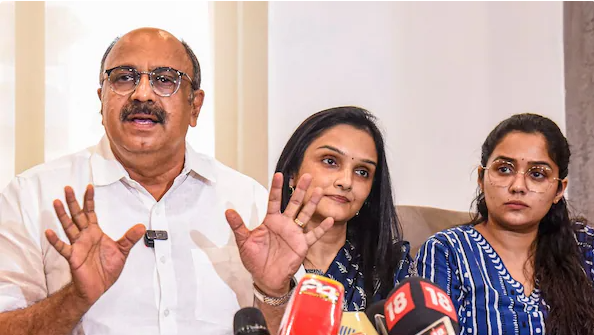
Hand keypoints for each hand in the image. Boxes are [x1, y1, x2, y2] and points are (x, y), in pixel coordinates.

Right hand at [45, 185, 145, 306]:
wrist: (98, 287)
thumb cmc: (107, 269)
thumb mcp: (123, 251)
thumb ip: (130, 238)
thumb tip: (142, 227)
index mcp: (95, 233)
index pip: (91, 212)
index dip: (90, 200)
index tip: (89, 186)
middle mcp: (85, 236)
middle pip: (78, 215)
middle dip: (73, 202)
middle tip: (68, 188)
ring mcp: (77, 245)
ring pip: (69, 227)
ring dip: (63, 215)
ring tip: (56, 202)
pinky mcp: (73, 257)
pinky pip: (63, 247)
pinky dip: (55, 240)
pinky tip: (49, 232)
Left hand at [225, 173, 333, 295]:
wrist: (265, 278)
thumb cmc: (255, 259)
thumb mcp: (244, 241)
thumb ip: (238, 226)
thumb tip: (228, 211)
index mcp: (271, 220)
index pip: (274, 200)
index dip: (276, 188)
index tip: (279, 175)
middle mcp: (285, 224)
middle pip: (294, 203)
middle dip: (300, 189)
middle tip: (307, 176)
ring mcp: (295, 233)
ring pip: (305, 214)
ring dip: (312, 203)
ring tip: (319, 191)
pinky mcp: (302, 245)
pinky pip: (314, 235)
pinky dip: (321, 228)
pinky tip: (329, 220)